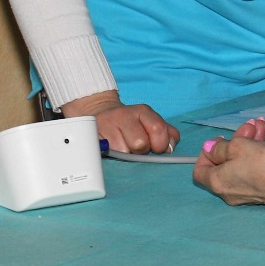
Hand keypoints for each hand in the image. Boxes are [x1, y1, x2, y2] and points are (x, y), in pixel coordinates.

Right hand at [60, 90, 179, 153]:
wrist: (101, 113)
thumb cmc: (131, 123)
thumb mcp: (152, 122)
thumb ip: (168, 134)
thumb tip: (170, 148)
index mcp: (143, 111)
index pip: (158, 129)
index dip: (161, 145)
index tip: (158, 149)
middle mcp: (124, 115)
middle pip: (140, 143)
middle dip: (142, 151)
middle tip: (138, 148)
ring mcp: (107, 124)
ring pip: (124, 151)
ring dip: (126, 154)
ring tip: (124, 147)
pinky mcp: (93, 135)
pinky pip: (108, 153)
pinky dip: (113, 155)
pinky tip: (113, 149)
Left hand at [192, 118, 264, 206]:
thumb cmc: (262, 162)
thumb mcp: (238, 146)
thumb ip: (219, 147)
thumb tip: (209, 148)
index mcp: (217, 182)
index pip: (199, 170)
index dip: (206, 153)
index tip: (220, 140)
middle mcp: (228, 191)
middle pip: (225, 163)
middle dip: (237, 140)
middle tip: (249, 125)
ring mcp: (246, 193)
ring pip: (242, 164)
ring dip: (250, 144)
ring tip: (262, 127)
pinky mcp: (262, 191)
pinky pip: (254, 171)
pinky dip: (258, 155)